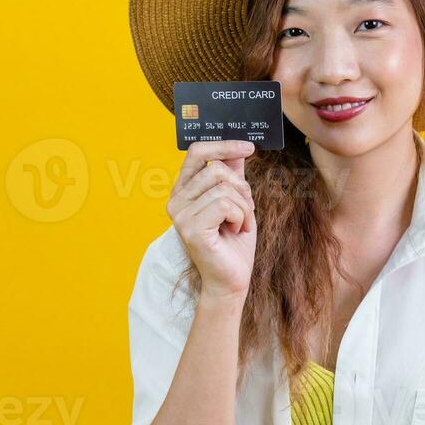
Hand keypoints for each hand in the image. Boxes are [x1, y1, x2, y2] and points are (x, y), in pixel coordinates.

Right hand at [167, 139, 256, 301]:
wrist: (232, 279)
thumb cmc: (234, 242)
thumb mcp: (237, 201)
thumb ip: (233, 175)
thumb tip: (237, 148)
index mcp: (184, 190)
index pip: (197, 153)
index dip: (223, 145)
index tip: (249, 147)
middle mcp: (176, 201)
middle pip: (217, 170)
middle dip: (242, 189)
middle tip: (244, 211)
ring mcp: (180, 215)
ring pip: (224, 188)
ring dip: (243, 207)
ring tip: (239, 224)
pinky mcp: (190, 228)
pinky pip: (225, 205)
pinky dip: (240, 217)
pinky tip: (235, 231)